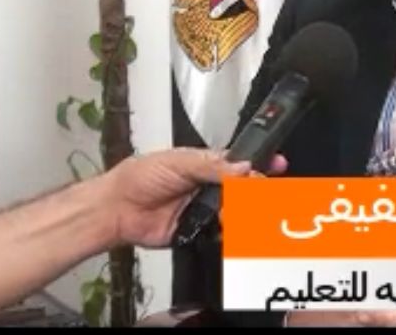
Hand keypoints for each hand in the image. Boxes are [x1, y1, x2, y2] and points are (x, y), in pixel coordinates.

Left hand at [103, 148, 288, 247]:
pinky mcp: (200, 230)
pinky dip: (229, 232)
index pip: (242, 164)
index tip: (277, 164)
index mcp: (208, 165)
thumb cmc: (140, 178)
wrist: (117, 209)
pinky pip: (222, 233)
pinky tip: (228, 227)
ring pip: (238, 212)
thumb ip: (212, 165)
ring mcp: (206, 209)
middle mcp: (210, 187)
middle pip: (246, 190)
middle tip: (258, 191)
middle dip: (256, 191)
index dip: (261, 164)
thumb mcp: (178, 162)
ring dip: (242, 212)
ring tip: (236, 211)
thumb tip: (242, 166)